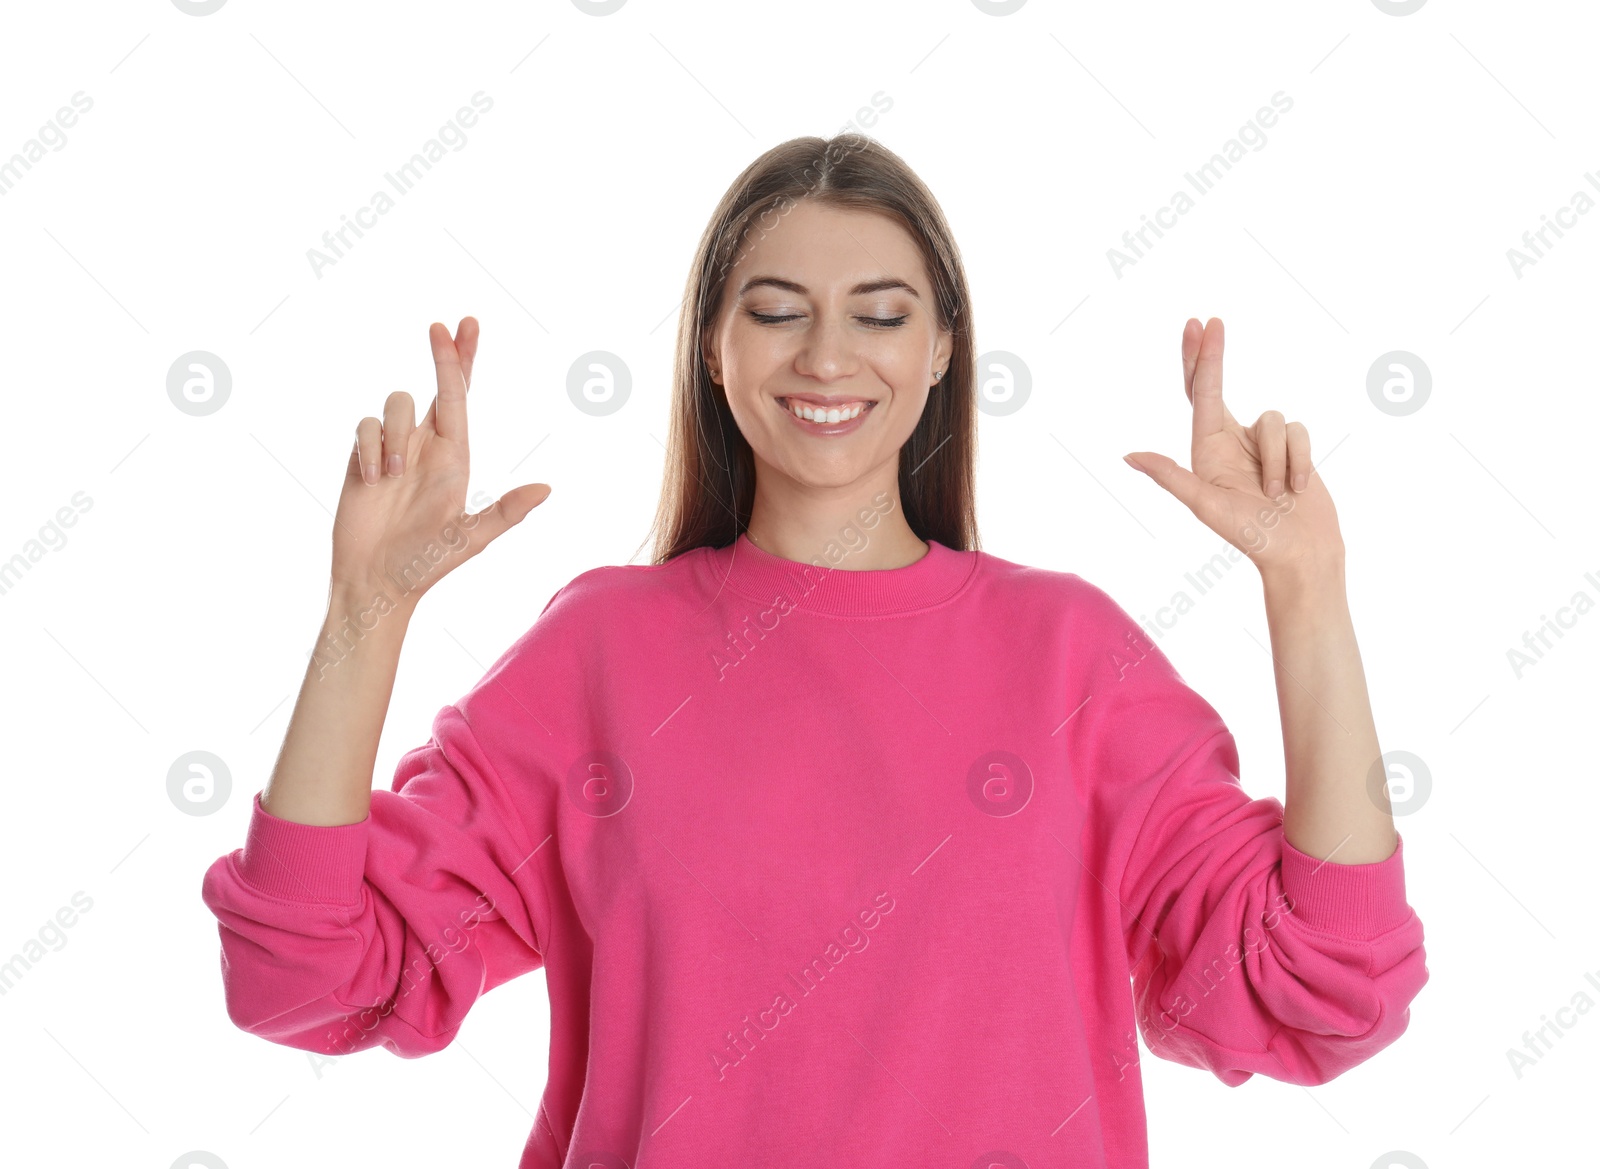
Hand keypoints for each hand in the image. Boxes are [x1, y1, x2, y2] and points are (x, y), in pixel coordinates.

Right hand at [329, 317, 550, 608]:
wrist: (375, 580)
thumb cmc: (425, 564)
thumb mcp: (470, 538)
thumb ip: (506, 512)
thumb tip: (546, 489)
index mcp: (455, 457)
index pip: (461, 399)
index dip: (463, 361)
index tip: (464, 326)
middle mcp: (427, 446)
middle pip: (436, 386)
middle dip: (442, 355)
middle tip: (441, 325)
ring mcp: (394, 448)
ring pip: (395, 404)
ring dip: (394, 437)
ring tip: (391, 479)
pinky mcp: (363, 456)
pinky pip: (364, 429)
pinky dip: (369, 450)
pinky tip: (372, 482)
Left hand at [1122, 317, 1343, 578]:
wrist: (1301, 552)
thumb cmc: (1252, 535)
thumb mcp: (1206, 505)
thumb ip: (1171, 476)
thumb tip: (1129, 456)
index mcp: (1206, 450)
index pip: (1198, 395)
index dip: (1198, 359)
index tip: (1198, 326)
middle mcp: (1230, 441)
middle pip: (1220, 387)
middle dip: (1214, 356)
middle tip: (1212, 322)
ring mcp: (1262, 444)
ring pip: (1274, 419)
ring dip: (1277, 460)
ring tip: (1275, 495)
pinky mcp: (1292, 448)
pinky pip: (1299, 432)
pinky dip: (1299, 462)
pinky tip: (1298, 489)